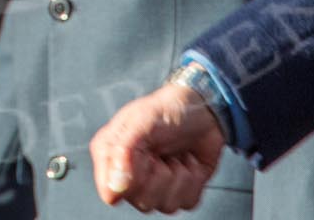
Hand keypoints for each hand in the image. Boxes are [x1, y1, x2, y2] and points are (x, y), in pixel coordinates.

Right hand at [90, 82, 225, 211]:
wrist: (203, 109)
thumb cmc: (169, 109)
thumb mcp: (142, 120)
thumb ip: (124, 152)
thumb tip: (114, 187)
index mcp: (112, 155)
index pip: (110, 191)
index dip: (131, 181)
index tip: (146, 158)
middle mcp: (131, 174)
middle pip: (142, 202)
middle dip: (160, 176)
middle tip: (162, 153)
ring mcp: (155, 185)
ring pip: (167, 205)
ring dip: (180, 177)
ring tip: (177, 155)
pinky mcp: (179, 191)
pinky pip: (187, 202)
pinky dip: (194, 180)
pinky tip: (189, 161)